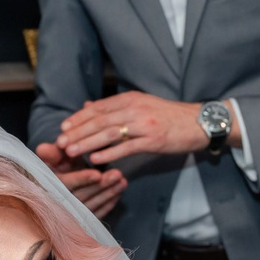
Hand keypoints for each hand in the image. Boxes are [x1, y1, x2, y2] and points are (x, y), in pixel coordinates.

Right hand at [35, 141, 125, 217]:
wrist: (56, 183)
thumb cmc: (56, 166)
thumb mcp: (54, 158)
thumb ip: (51, 153)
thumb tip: (42, 148)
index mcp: (49, 186)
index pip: (65, 185)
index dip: (81, 179)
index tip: (97, 173)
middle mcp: (58, 203)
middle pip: (81, 196)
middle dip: (100, 186)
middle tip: (118, 175)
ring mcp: (70, 214)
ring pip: (90, 206)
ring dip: (108, 194)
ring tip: (122, 181)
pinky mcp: (80, 221)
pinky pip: (95, 214)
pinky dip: (108, 204)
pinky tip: (118, 194)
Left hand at [56, 93, 217, 165]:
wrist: (199, 122)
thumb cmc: (168, 116)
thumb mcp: (141, 105)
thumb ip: (114, 106)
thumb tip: (88, 106)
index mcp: (130, 99)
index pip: (99, 108)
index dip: (79, 118)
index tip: (63, 128)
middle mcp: (135, 109)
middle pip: (100, 120)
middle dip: (78, 132)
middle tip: (60, 142)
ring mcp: (144, 124)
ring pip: (109, 133)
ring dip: (87, 143)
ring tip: (71, 152)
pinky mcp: (153, 140)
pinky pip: (126, 147)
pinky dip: (109, 153)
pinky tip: (95, 160)